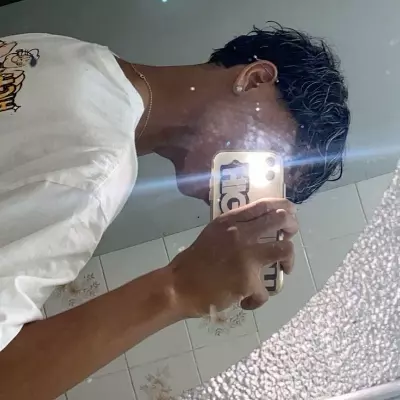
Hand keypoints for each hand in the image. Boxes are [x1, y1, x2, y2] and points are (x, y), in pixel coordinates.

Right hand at [168, 198, 297, 317]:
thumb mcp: (212, 234)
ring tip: (283, 269)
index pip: (264, 204)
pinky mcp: (247, 281)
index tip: (289, 215)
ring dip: (289, 261)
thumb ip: (233, 228)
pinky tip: (248, 301)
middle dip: (292, 228)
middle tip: (289, 238)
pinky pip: (265, 291)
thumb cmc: (193, 261)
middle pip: (281, 220)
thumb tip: (257, 229)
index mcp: (230, 221)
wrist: (178, 287)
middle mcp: (240, 234)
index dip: (284, 207)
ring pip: (285, 250)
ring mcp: (246, 257)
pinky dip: (259, 298)